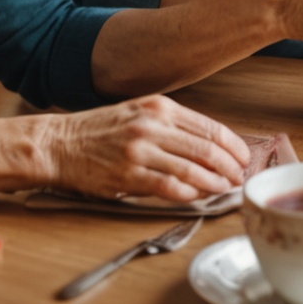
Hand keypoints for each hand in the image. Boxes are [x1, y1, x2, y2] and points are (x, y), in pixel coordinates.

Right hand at [45, 95, 249, 202]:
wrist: (59, 143)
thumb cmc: (99, 131)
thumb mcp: (138, 114)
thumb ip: (171, 126)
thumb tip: (209, 147)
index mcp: (159, 107)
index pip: (210, 126)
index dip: (233, 145)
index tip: (244, 157)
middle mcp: (152, 125)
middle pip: (207, 147)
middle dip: (230, 165)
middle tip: (240, 177)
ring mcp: (140, 150)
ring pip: (193, 168)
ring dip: (215, 182)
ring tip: (226, 188)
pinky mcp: (128, 174)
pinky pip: (169, 186)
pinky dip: (190, 193)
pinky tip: (199, 196)